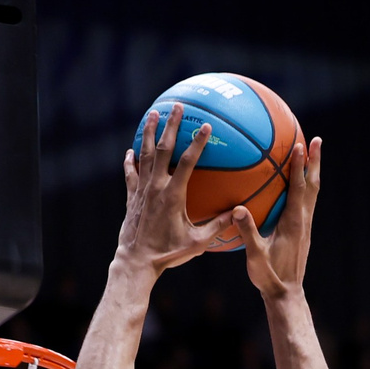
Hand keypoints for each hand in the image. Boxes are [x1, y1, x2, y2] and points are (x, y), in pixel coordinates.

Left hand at [116, 106, 232, 272]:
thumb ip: (218, 225)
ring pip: (145, 155)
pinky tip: (130, 151)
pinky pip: (131, 173)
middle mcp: (156, 188)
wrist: (137, 262)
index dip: (198, 142)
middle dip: (170, 125)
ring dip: (148, 133)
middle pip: (163, 149)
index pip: (188, 162)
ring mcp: (142, 191)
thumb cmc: (169, 253)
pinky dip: (131, 161)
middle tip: (178, 107)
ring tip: (152, 114)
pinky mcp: (131, 198)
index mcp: (174, 195)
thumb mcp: (197, 242)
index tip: (206, 126)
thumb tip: (239, 212)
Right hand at [235, 135, 320, 299]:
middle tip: (316, 139)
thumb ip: (247, 233)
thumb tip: (238, 209)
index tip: (299, 146)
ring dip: (313, 171)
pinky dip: (305, 186)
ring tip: (312, 152)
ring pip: (312, 193)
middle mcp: (303, 221)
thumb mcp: (255, 256)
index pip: (298, 189)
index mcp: (293, 223)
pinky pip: (306, 202)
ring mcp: (305, 226)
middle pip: (312, 185)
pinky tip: (297, 182)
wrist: (286, 295)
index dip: (298, 167)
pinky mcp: (302, 231)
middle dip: (314, 162)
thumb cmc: (269, 277)